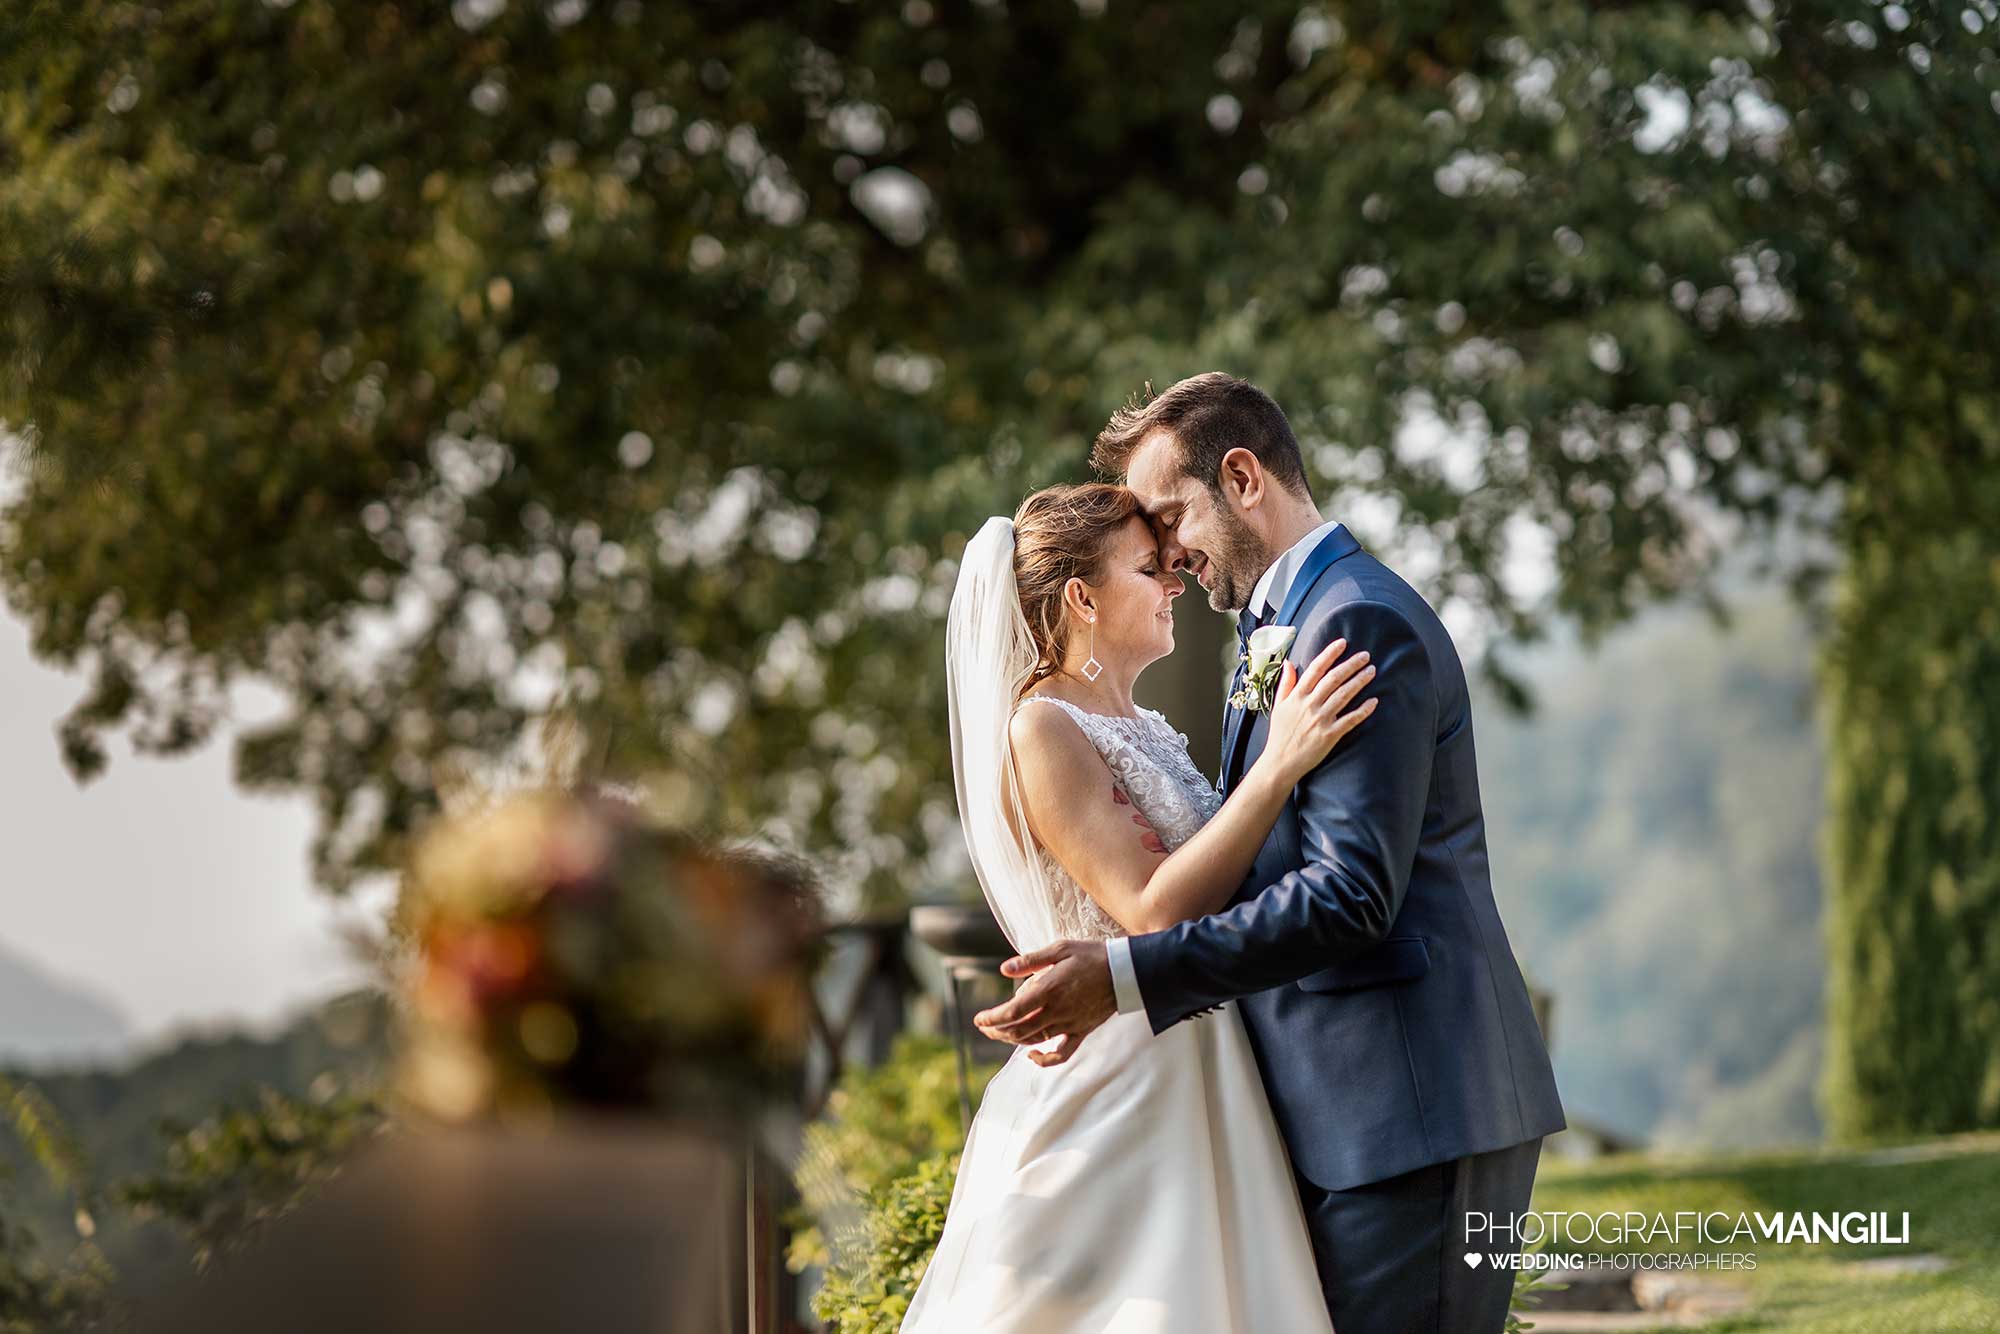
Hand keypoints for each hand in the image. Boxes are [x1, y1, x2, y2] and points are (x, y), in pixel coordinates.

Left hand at [972, 939, 1115, 1066]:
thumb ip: (1030, 960)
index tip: (979, 1019)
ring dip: (1012, 1040)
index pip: (1012, 1012)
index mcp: (1048, 990)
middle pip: (1018, 1030)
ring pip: (1034, 1040)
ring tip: (1000, 1033)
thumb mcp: (1060, 949)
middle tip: (984, 1026)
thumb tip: (1004, 969)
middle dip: (996, 1031)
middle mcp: (1056, 1011)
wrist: (1126, 972)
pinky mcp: (1081, 1032)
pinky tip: (1032, 1054)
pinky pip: (1062, 1054)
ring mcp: (1069, 1024)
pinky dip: (1045, 1059)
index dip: (992, 1019)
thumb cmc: (1091, 956)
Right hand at [1263, 636, 1377, 785]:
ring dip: (1359, 681)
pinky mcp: (1330, 735)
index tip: (1342, 643)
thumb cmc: (1280, 734)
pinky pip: (1350, 719)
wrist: (1280, 762)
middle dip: (1351, 665)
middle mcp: (1310, 705)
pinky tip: (1374, 701)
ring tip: (1371, 671)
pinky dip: (1363, 710)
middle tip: (1365, 656)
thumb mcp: (1278, 705)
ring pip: (1344, 695)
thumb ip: (1286, 683)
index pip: (1316, 669)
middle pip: (1334, 679)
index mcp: (1297, 696)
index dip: (1330, 654)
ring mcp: (1321, 720)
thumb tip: (1288, 662)